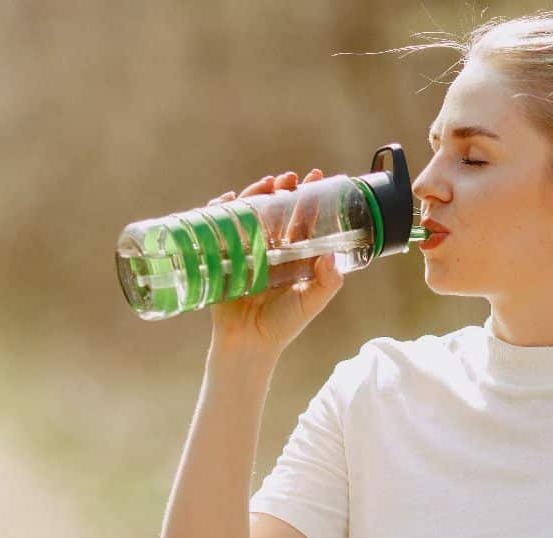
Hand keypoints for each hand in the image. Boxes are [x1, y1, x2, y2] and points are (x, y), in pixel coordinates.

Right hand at [205, 169, 343, 353]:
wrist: (248, 343)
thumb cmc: (282, 324)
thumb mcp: (311, 302)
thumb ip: (327, 282)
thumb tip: (332, 256)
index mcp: (293, 256)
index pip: (303, 220)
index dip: (310, 198)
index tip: (318, 178)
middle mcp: (271, 249)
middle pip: (276, 210)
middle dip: (282, 190)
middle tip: (289, 178)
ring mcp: (246, 250)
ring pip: (250, 213)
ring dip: (256, 194)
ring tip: (267, 183)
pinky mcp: (223, 256)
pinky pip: (220, 227)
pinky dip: (221, 210)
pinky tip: (229, 200)